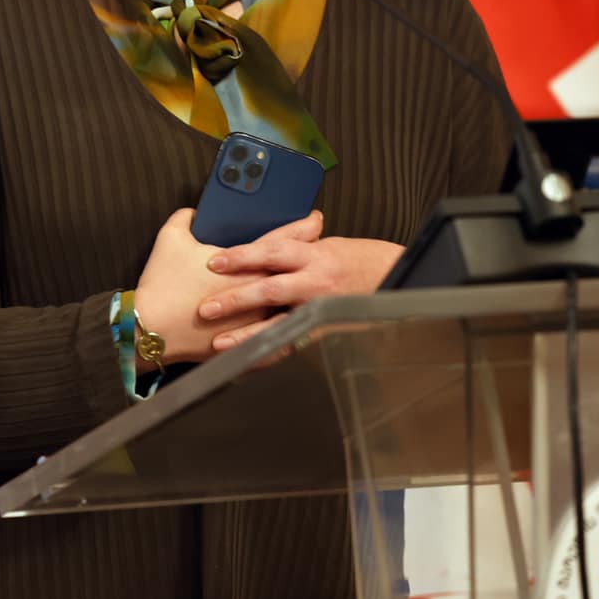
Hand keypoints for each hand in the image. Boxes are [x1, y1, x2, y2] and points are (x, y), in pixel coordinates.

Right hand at [129, 208, 315, 365]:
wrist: (151, 330)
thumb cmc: (162, 285)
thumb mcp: (170, 239)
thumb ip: (185, 219)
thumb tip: (194, 212)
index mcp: (245, 264)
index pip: (282, 240)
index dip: (301, 227)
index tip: (315, 219)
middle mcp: (258, 291)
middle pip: (294, 270)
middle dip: (311, 254)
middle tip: (323, 247)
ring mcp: (257, 320)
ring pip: (292, 305)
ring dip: (306, 293)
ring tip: (315, 284)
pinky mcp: (248, 343)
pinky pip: (277, 338)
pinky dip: (290, 331)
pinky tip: (298, 326)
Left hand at [197, 217, 404, 350]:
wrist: (392, 278)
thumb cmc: (356, 259)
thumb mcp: (324, 243)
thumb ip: (292, 242)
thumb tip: (260, 237)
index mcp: (314, 255)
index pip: (272, 252)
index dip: (242, 256)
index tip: (214, 261)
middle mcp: (315, 282)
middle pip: (270, 290)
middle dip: (236, 299)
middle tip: (206, 307)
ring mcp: (319, 310)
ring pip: (279, 324)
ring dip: (247, 334)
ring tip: (220, 344)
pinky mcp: (322, 331)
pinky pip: (292, 345)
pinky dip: (269, 353)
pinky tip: (247, 361)